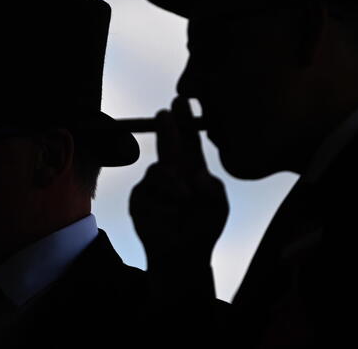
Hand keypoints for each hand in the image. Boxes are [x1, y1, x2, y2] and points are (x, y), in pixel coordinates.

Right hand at [130, 97, 228, 269]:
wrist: (183, 256)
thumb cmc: (203, 227)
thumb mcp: (218, 205)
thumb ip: (213, 188)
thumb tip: (196, 174)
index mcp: (193, 169)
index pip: (189, 140)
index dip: (186, 120)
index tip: (182, 100)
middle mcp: (172, 172)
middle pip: (168, 144)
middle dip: (166, 127)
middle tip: (165, 113)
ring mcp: (154, 184)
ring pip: (159, 170)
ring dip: (174, 185)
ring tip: (184, 201)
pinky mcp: (139, 198)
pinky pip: (148, 192)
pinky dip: (163, 203)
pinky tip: (169, 216)